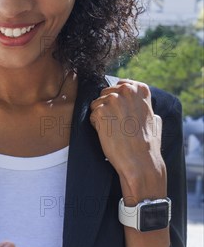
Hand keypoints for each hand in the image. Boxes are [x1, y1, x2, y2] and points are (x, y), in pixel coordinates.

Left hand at [89, 78, 166, 202]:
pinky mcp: (101, 111)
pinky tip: (108, 134)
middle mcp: (126, 90)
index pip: (119, 85)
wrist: (140, 161)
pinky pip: (92, 115)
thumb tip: (137, 99)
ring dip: (101, 117)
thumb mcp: (153, 118)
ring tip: (115, 130)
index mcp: (140, 89)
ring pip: (96, 103)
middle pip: (105, 93)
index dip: (118, 100)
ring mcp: (113, 100)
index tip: (124, 114)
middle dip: (108, 108)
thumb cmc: (147, 143)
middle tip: (119, 125)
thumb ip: (143, 105)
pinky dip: (97, 125)